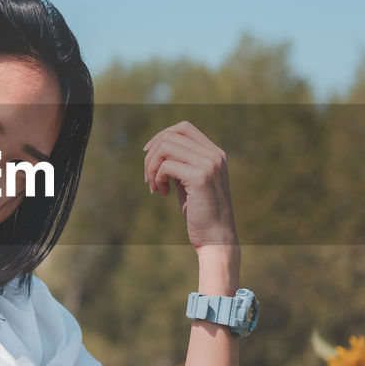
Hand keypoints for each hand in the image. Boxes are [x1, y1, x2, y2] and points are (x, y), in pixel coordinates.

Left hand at [143, 120, 238, 251]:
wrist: (216, 238)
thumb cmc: (200, 212)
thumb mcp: (190, 181)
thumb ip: (181, 163)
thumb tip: (156, 147)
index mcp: (215, 153)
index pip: (183, 128)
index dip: (161, 136)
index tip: (148, 153)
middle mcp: (214, 155)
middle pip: (171, 135)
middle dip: (152, 155)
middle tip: (149, 178)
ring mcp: (209, 164)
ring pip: (166, 147)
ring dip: (152, 166)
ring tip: (154, 186)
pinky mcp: (200, 177)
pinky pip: (166, 166)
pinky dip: (157, 178)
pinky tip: (162, 194)